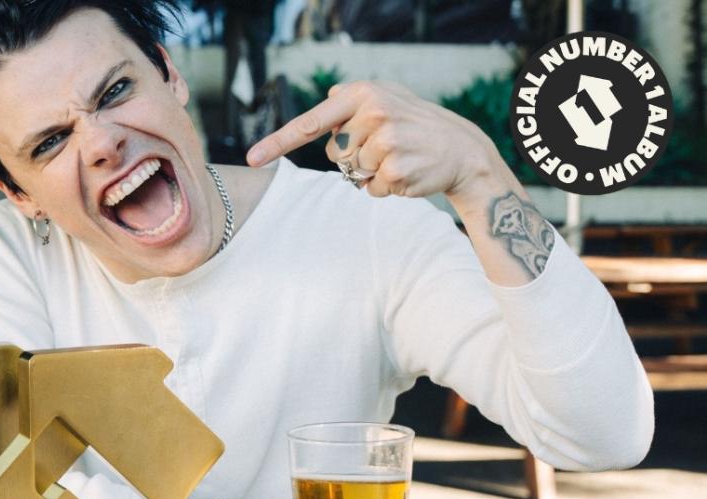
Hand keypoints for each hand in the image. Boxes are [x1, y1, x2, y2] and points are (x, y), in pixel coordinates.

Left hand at [246, 81, 505, 201]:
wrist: (462, 150)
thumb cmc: (417, 125)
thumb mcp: (388, 98)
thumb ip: (353, 99)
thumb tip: (325, 97)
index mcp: (363, 94)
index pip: (311, 122)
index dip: (278, 143)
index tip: (252, 159)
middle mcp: (372, 113)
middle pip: (334, 154)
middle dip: (354, 157)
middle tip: (387, 147)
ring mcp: (385, 141)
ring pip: (352, 173)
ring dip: (370, 173)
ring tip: (399, 158)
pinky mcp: (395, 169)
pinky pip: (370, 189)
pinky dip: (384, 187)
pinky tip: (406, 172)